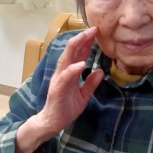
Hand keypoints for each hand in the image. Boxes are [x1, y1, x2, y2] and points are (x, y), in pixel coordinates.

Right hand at [15, 28, 103, 152]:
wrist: (52, 123)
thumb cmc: (66, 108)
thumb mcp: (83, 95)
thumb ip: (90, 83)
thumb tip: (100, 71)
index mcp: (69, 73)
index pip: (78, 54)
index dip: (86, 42)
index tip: (96, 32)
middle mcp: (63, 73)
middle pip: (72, 52)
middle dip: (82, 39)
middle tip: (93, 28)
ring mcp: (59, 80)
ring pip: (66, 59)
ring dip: (76, 47)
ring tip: (85, 37)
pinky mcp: (57, 90)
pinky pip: (65, 77)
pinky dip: (72, 69)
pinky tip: (81, 64)